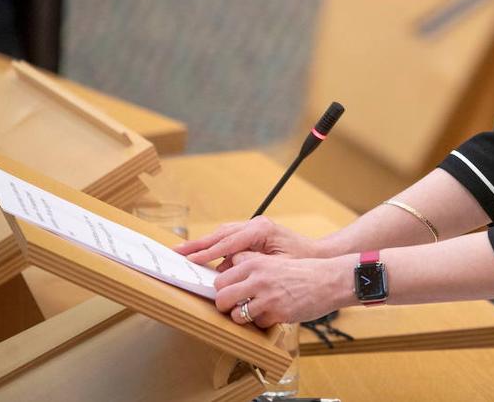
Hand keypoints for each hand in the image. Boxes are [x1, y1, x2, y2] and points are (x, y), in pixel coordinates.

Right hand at [175, 216, 324, 270]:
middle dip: (198, 244)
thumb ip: (251, 264)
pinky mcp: (253, 233)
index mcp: (261, 230)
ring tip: (183, 252)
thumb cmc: (300, 260)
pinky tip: (201, 255)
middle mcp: (256, 224)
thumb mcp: (277, 264)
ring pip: (222, 234)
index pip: (228, 242)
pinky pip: (229, 239)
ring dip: (203, 244)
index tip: (191, 259)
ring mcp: (254, 227)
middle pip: (221, 234)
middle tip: (177, 252)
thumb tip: (226, 269)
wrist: (316, 254)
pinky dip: (215, 246)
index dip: (208, 252)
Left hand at [214, 251, 352, 327]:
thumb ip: (253, 265)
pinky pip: (257, 324)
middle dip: (225, 304)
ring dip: (241, 317)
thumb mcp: (276, 260)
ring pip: (235, 315)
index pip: (222, 277)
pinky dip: (262, 322)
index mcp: (256, 263)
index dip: (224, 287)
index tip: (227, 292)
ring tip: (252, 313)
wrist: (331, 280)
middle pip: (222, 296)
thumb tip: (229, 274)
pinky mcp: (277, 314)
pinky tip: (272, 314)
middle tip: (233, 306)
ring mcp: (267, 297)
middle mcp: (258, 279)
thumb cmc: (304, 271)